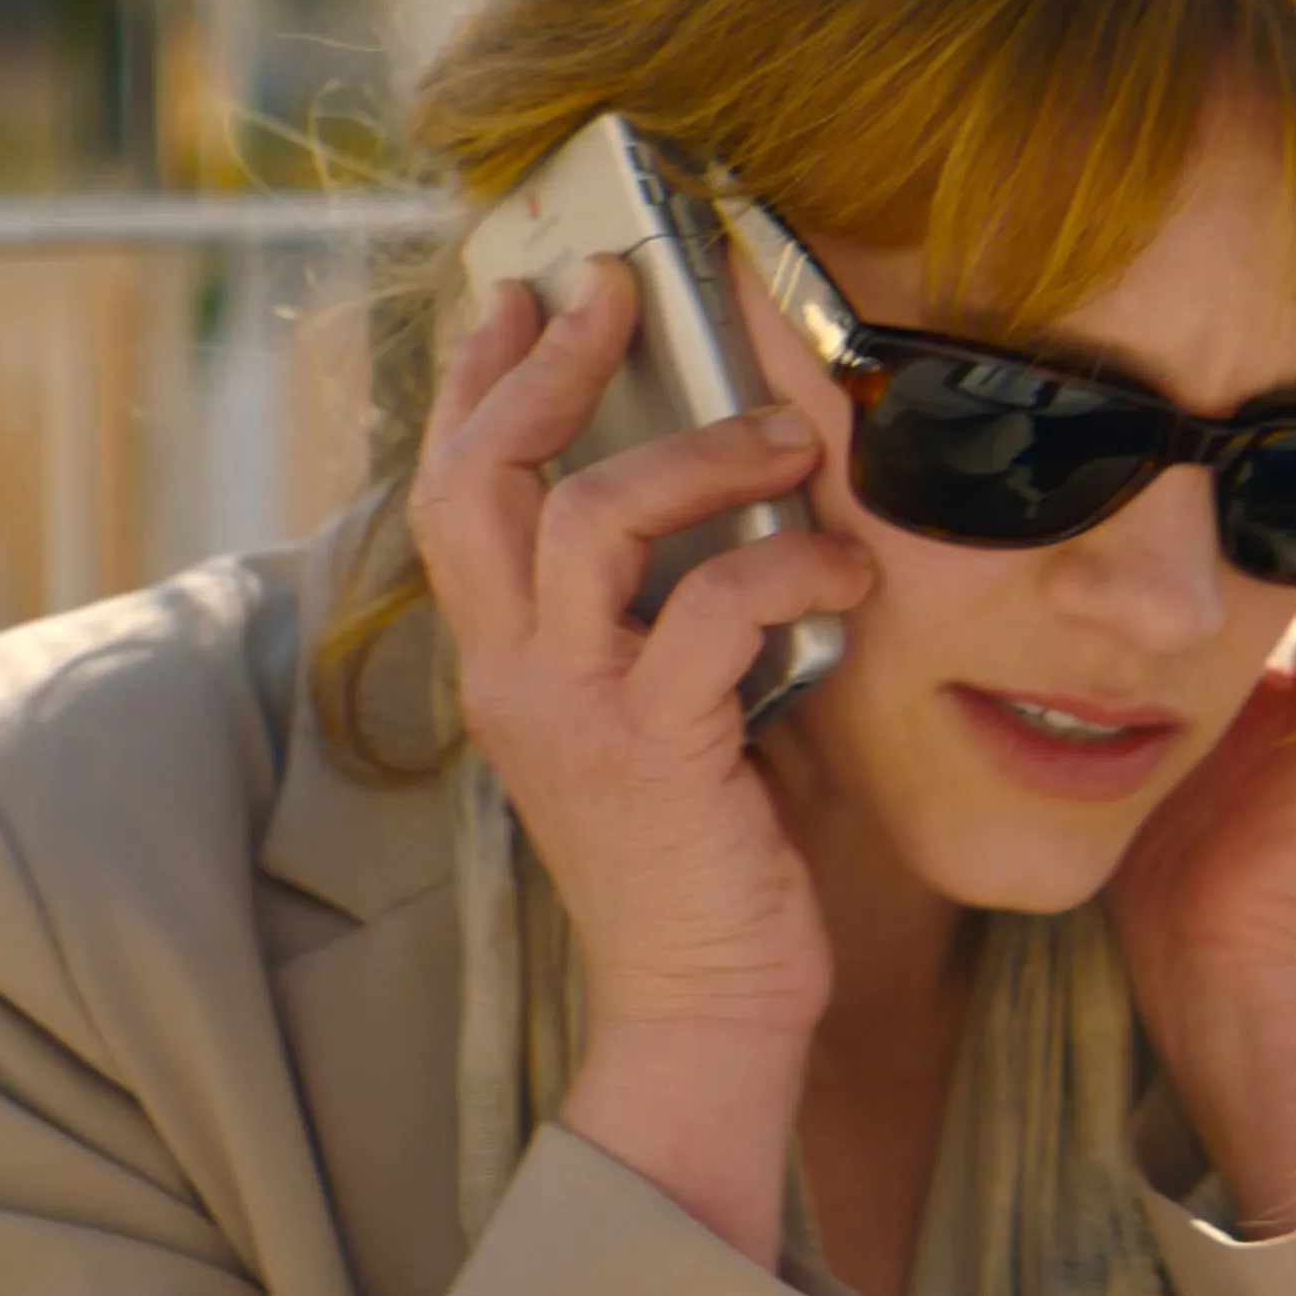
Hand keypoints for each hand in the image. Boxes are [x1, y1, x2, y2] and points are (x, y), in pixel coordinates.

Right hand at [407, 254, 873, 1261]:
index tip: (519, 295)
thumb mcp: (660, 711)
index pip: (453, 492)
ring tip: (787, 439)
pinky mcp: (655, 752)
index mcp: (507, 661)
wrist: (702, 1005)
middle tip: (610, 290)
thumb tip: (736, 493)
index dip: (481, 382)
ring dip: (699, 456)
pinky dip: (785, 568)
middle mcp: (516, 676)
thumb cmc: (703, 856)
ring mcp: (575, 713)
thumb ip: (661, 614)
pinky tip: (842, 570)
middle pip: (480, 480)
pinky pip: (708, 613)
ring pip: (591, 522)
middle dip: (545, 367)